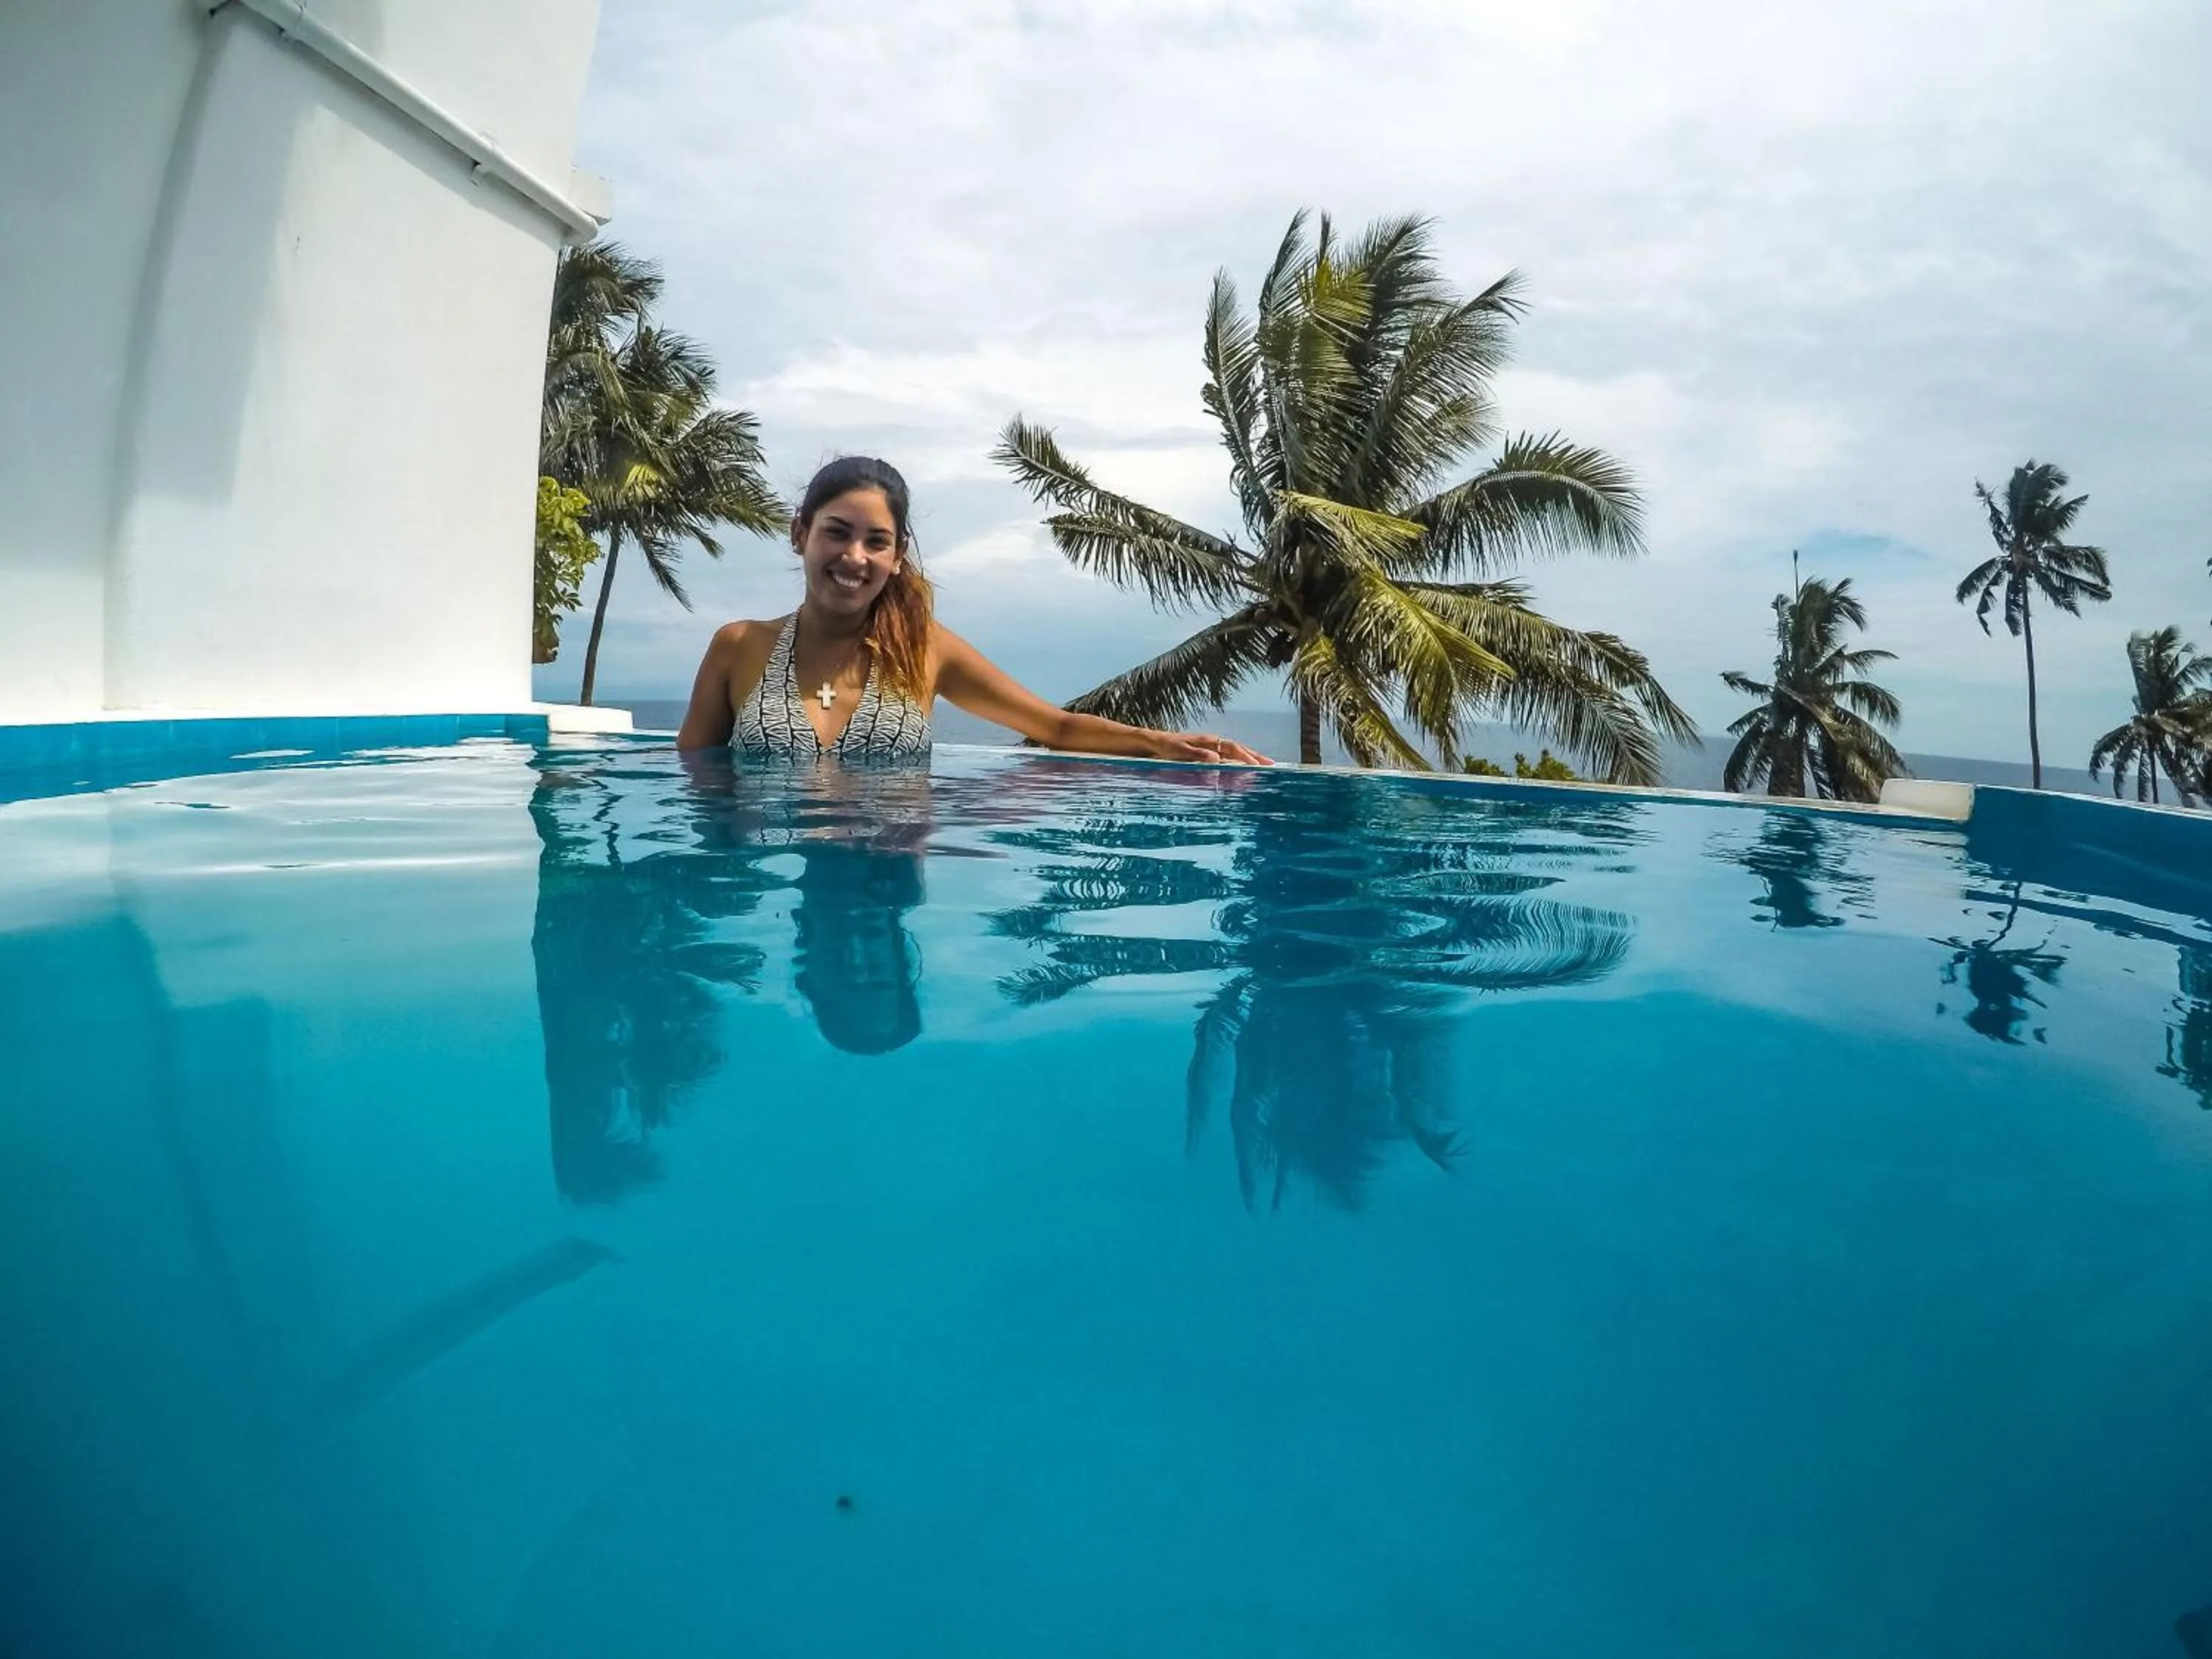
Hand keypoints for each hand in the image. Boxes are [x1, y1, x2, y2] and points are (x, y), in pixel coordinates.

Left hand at [1149, 730, 1272, 765]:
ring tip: (1263, 764)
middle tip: (1271, 764)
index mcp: (1209, 741)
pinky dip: (1239, 758)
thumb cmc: (1167, 747)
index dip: (1246, 757)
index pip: (1232, 748)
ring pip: (1235, 750)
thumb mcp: (1180, 751)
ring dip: (1249, 756)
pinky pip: (1228, 753)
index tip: (1257, 766)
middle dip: (1255, 756)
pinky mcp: (1207, 750)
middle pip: (1239, 748)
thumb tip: (1216, 759)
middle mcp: (1213, 741)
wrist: (1156, 742)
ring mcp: (1211, 745)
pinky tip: (1242, 765)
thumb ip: (1198, 754)